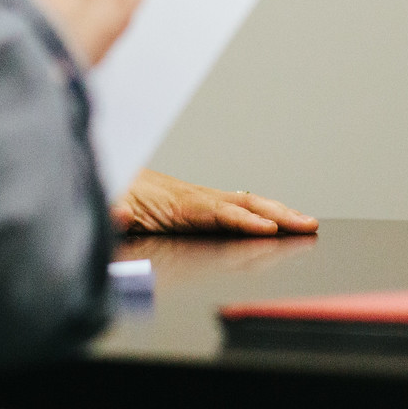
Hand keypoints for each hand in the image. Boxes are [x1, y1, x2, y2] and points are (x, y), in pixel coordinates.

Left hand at [111, 169, 318, 235]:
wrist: (99, 178)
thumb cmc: (106, 195)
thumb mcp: (106, 206)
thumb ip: (113, 211)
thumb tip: (116, 211)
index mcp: (174, 203)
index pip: (218, 212)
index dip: (244, 222)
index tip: (269, 230)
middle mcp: (193, 198)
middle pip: (243, 205)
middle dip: (279, 215)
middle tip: (308, 225)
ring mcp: (199, 200)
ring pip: (246, 204)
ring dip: (279, 213)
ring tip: (307, 223)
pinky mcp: (197, 206)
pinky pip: (236, 207)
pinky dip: (262, 212)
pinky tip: (276, 219)